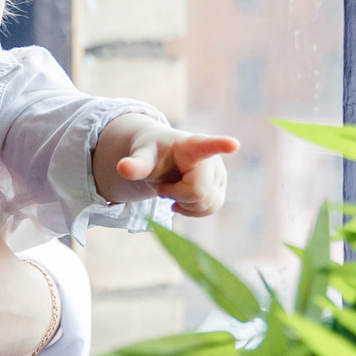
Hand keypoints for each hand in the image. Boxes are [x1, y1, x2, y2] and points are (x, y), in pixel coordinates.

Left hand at [103, 117, 239, 216]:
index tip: (233, 144)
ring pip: (206, 204)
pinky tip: (180, 200)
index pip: (208, 145)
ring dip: (185, 204)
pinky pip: (210, 209)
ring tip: (173, 189)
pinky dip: (192, 210)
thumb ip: (135, 164)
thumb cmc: (152, 153)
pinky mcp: (220, 189)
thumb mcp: (141, 155)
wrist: (162, 158)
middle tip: (164, 186)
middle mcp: (213, 159)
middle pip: (198, 193)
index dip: (221, 145)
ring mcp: (220, 174)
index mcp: (192, 145)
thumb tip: (122, 168)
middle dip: (176, 195)